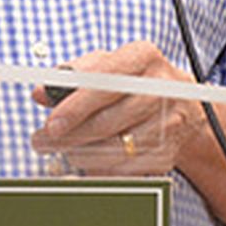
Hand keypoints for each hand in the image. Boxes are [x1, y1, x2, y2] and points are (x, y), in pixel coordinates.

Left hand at [29, 40, 206, 176]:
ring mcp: (167, 123)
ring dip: (81, 154)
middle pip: (108, 121)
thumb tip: (41, 92)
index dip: (76, 106)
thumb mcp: (107, 65)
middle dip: (70, 135)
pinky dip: (101, 168)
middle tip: (42, 141)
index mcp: (142, 57)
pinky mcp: (166, 152)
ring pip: (114, 149)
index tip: (52, 123)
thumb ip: (72, 76)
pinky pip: (125, 168)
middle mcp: (160, 88)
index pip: (105, 82)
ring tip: (62, 149)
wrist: (184, 106)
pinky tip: (88, 160)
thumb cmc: (134, 81)